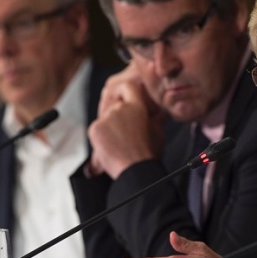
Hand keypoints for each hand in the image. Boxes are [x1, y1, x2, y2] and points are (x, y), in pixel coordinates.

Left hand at [89, 63, 164, 178]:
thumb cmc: (147, 154)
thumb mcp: (158, 134)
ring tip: (119, 144)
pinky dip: (101, 137)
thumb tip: (161, 113)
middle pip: (114, 105)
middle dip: (117, 116)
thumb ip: (157, 120)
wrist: (135, 170)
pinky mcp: (94, 129)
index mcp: (137, 107)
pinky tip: (110, 147)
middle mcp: (120, 109)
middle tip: (123, 132)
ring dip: (109, 128)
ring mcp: (106, 118)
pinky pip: (96, 129)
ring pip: (104, 118)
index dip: (124, 90)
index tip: (123, 97)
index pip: (127, 86)